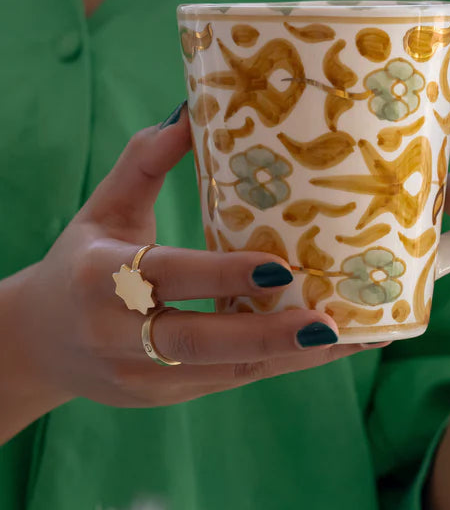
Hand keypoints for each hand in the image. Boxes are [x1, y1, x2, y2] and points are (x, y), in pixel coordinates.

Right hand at [16, 106, 362, 410]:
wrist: (39, 342)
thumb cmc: (81, 262)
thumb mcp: (105, 207)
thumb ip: (144, 161)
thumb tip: (191, 111)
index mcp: (100, 277)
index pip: (166, 276)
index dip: (222, 276)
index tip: (280, 267)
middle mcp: (117, 334)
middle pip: (197, 342)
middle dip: (267, 336)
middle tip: (328, 322)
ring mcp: (141, 375)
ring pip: (224, 372)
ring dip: (289, 357)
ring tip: (351, 337)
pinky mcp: (164, 397)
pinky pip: (228, 382)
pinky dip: (278, 364)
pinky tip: (325, 347)